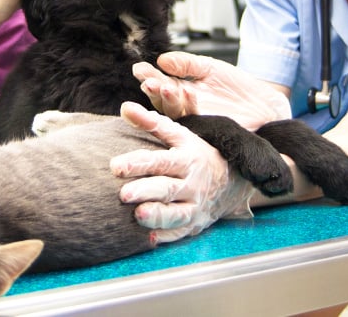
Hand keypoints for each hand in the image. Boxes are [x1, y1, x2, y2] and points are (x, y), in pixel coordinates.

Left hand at [111, 102, 256, 242]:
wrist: (232, 180)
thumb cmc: (197, 154)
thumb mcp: (180, 135)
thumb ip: (151, 122)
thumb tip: (124, 108)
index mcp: (187, 159)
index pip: (161, 161)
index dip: (138, 164)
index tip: (115, 167)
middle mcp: (192, 184)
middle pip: (167, 188)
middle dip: (145, 191)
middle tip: (123, 194)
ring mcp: (195, 206)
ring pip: (176, 213)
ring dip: (158, 216)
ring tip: (139, 215)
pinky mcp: (194, 224)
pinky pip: (181, 233)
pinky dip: (167, 237)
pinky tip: (150, 239)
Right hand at [133, 51, 290, 130]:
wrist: (267, 106)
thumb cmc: (238, 88)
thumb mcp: (210, 68)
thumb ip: (187, 64)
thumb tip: (162, 60)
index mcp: (182, 94)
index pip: (160, 86)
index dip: (149, 78)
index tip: (139, 70)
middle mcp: (186, 111)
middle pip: (162, 103)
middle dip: (154, 91)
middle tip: (148, 81)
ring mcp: (197, 123)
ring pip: (175, 114)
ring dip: (168, 99)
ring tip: (164, 85)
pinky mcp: (209, 132)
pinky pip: (195, 120)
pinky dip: (190, 105)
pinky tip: (186, 91)